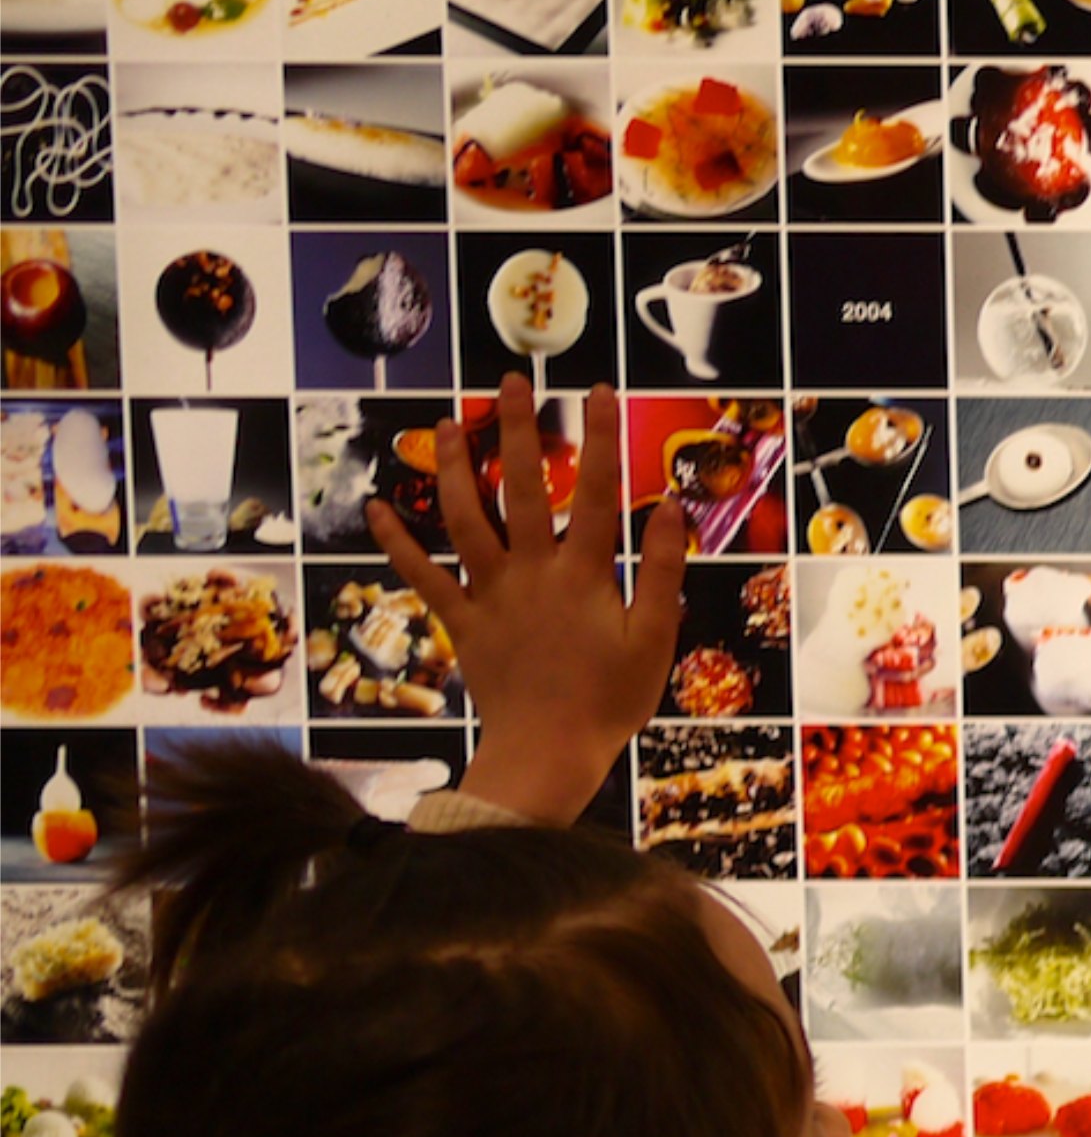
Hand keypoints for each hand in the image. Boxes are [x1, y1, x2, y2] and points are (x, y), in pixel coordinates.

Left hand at [371, 377, 676, 826]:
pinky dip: (398, 543)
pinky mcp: (462, 623)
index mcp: (585, 575)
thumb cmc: (611, 701)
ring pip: (466, 519)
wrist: (548, 754)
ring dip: (456, 468)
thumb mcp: (655, 639)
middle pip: (521, 488)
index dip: (600, 438)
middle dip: (516, 430)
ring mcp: (491, 595)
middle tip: (511, 381)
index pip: (595, 492)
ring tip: (448, 423)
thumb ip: (660, 571)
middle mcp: (532, 573)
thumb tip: (666, 508)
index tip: (598, 390)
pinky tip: (378, 509)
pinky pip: (423, 578)